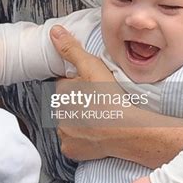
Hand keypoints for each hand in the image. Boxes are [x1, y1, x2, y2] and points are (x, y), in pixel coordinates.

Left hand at [50, 25, 125, 160]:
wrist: (128, 129)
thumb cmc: (112, 97)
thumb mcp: (92, 66)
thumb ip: (71, 49)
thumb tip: (54, 32)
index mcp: (60, 91)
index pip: (64, 85)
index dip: (79, 85)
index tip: (93, 88)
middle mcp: (57, 113)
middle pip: (65, 104)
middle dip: (77, 103)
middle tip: (98, 102)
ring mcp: (63, 133)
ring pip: (68, 123)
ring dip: (78, 121)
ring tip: (99, 117)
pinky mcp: (70, 150)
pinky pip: (72, 143)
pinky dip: (81, 139)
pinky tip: (94, 133)